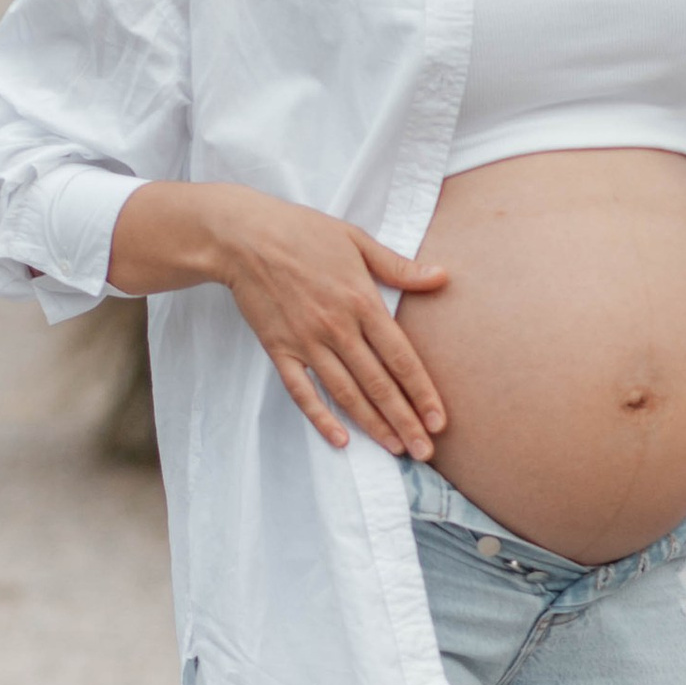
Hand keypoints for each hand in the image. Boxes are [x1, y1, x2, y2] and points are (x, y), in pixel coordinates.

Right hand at [207, 193, 449, 458]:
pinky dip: (321, 417)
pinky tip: (341, 439)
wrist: (243, 236)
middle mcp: (337, 328)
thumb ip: (399, 267)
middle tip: (425, 452)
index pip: (400, 358)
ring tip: (395, 449)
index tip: (439, 421)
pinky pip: (302, 391)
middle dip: (404, 421)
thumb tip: (442, 277)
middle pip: (378, 384)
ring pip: (346, 393)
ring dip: (372, 424)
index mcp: (362, 302)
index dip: (422, 393)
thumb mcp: (357, 241)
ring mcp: (307, 342)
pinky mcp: (279, 349)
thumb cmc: (304, 233)